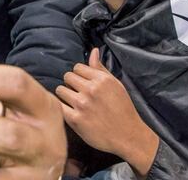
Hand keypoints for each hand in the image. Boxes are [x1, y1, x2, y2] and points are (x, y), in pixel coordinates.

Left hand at [55, 49, 158, 175]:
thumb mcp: (116, 85)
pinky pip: (59, 106)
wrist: (129, 136)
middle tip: (78, 93)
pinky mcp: (75, 119)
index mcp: (102, 80)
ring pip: (60, 90)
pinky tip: (70, 111)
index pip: (77, 67)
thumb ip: (101, 69)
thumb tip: (93, 51)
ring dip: (65, 95)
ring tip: (74, 103)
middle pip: (67, 76)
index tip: (84, 84)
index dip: (79, 75)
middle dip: (71, 84)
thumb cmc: (123, 109)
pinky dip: (62, 108)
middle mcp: (91, 90)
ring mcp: (82, 104)